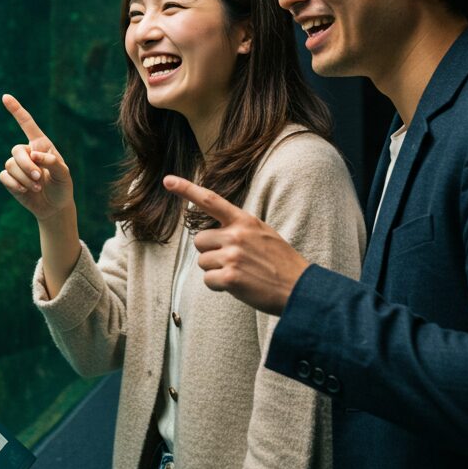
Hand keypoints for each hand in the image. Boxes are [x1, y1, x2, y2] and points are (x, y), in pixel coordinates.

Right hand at [0, 94, 73, 219]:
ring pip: (10, 165)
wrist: (55, 207)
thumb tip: (34, 154)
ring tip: (37, 187)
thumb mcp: (64, 174)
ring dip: (24, 178)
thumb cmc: (62, 187)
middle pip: (16, 150)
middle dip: (26, 165)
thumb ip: (52, 162)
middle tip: (39, 177)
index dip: (16, 110)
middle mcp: (27, 152)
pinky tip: (25, 191)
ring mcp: (17, 166)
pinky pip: (4, 177)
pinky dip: (15, 185)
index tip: (5, 97)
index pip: (27, 124)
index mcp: (41, 145)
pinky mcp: (10, 180)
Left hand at [163, 175, 309, 315]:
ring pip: (202, 262)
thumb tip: (215, 234)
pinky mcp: (230, 277)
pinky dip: (218, 286)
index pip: (210, 199)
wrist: (300, 288)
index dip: (186, 189)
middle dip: (210, 252)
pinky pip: (208, 280)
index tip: (167, 180)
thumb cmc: (281, 263)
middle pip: (199, 241)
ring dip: (215, 271)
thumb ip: (239, 228)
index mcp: (245, 220)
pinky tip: (238, 286)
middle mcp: (236, 235)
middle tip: (233, 261)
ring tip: (240, 273)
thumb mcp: (263, 233)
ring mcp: (232, 256)